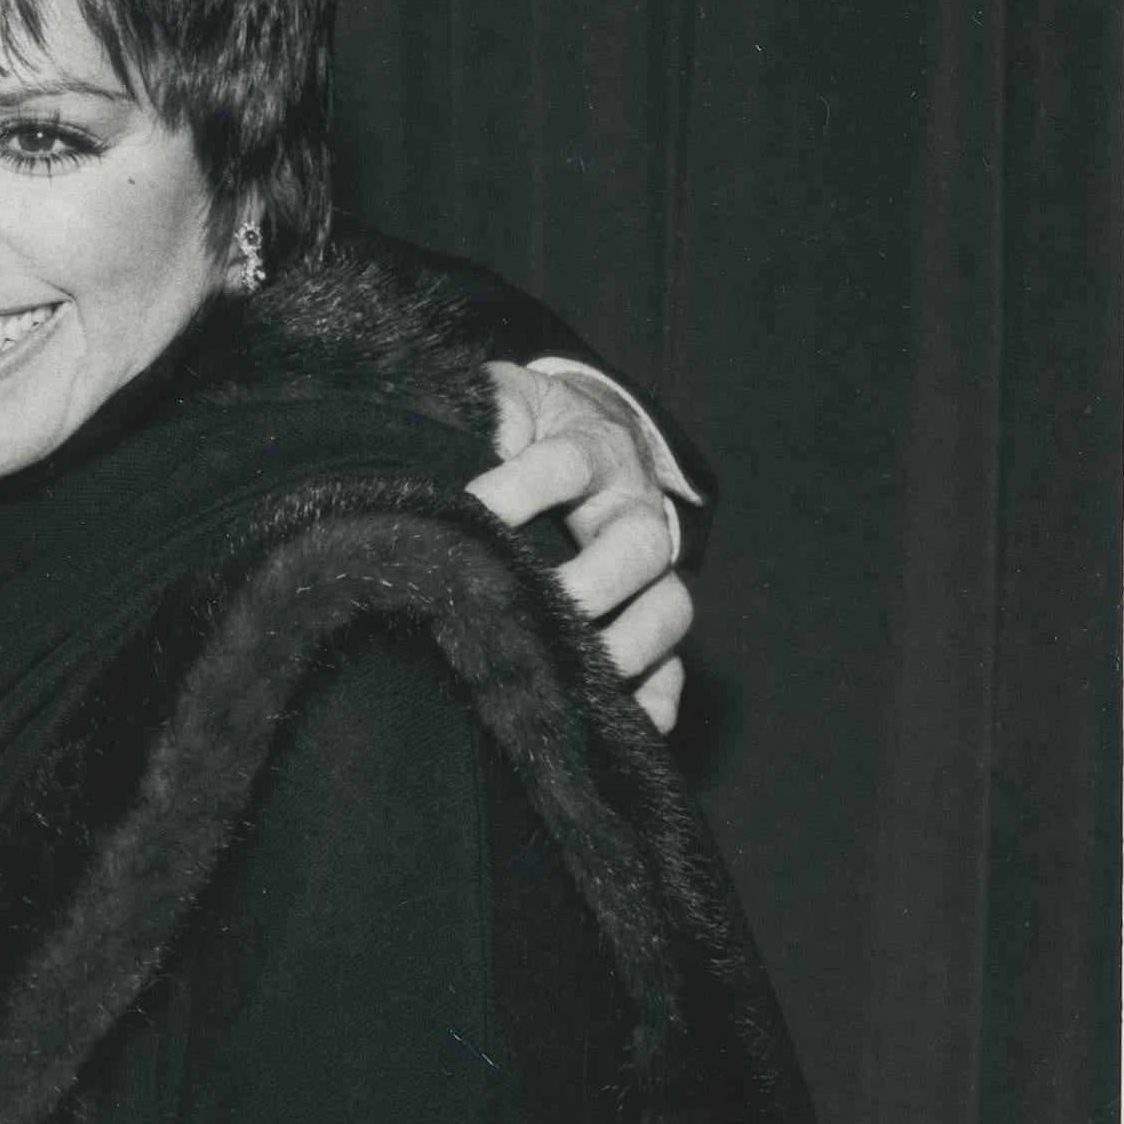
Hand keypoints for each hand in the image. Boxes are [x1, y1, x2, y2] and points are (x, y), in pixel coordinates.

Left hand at [473, 362, 692, 734]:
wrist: (582, 432)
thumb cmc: (524, 425)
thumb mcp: (503, 398)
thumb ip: (483, 409)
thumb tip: (449, 439)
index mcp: (593, 448)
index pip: (567, 463)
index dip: (520, 488)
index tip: (467, 511)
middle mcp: (631, 509)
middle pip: (637, 546)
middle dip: (590, 582)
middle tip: (535, 607)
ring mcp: (649, 570)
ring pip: (667, 609)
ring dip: (628, 647)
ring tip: (576, 673)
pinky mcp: (648, 619)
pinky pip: (674, 667)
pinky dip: (657, 699)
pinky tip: (630, 725)